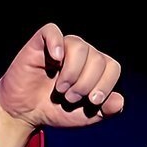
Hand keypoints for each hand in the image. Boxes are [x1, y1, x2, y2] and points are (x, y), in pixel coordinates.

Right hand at [0, 22, 124, 130]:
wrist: (26, 113)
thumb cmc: (57, 110)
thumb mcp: (86, 116)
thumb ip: (106, 110)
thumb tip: (119, 101)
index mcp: (96, 68)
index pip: (112, 67)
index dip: (105, 85)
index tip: (92, 102)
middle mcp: (82, 54)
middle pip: (97, 58)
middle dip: (85, 84)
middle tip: (70, 98)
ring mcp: (61, 47)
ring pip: (79, 46)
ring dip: (72, 73)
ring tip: (61, 89)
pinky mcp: (39, 44)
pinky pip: (51, 31)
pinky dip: (55, 42)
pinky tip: (56, 59)